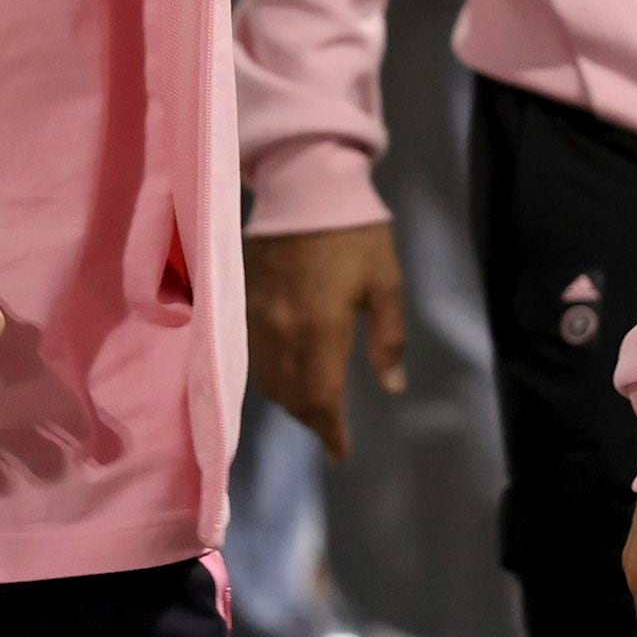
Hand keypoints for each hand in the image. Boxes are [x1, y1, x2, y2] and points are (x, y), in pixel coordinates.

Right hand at [243, 222, 405, 460]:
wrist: (304, 185)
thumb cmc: (355, 233)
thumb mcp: (385, 283)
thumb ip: (388, 339)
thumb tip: (392, 386)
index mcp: (320, 333)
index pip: (320, 401)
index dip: (330, 432)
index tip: (341, 451)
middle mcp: (282, 334)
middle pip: (290, 397)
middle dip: (311, 419)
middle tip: (329, 428)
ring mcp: (257, 319)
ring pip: (267, 379)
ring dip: (289, 399)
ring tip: (310, 404)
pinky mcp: (243, 302)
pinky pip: (252, 354)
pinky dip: (269, 373)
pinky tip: (284, 369)